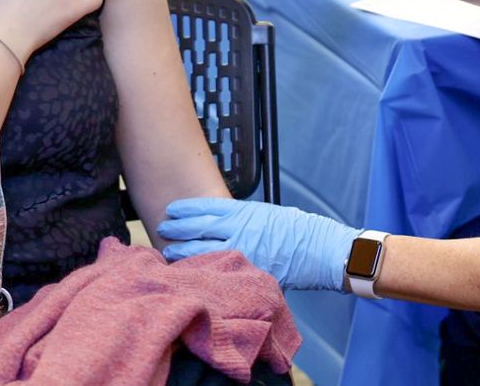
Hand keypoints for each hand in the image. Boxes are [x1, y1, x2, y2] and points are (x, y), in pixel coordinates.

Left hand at [159, 198, 359, 291]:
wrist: (318, 249)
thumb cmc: (297, 229)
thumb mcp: (266, 213)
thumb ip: (242, 217)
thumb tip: (221, 220)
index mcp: (244, 213)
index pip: (207, 208)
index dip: (186, 209)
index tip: (172, 208)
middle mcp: (240, 231)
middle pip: (199, 229)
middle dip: (178, 229)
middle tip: (162, 228)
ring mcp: (242, 253)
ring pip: (204, 251)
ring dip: (183, 251)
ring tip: (168, 251)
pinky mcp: (248, 272)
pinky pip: (220, 271)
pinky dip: (203, 270)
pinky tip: (191, 271)